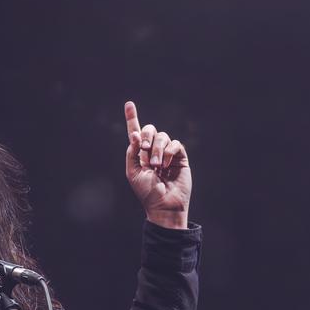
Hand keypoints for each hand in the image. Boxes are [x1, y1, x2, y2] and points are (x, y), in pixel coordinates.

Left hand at [124, 101, 191, 228]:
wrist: (164, 205)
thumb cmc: (147, 193)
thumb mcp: (132, 172)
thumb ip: (132, 153)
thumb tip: (136, 135)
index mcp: (140, 155)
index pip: (136, 133)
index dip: (132, 118)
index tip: (129, 104)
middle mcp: (153, 151)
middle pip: (150, 129)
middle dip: (147, 135)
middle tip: (144, 148)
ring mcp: (167, 154)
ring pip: (163, 136)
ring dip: (157, 149)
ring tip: (157, 166)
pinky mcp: (180, 157)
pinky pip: (175, 144)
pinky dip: (169, 152)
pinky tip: (166, 165)